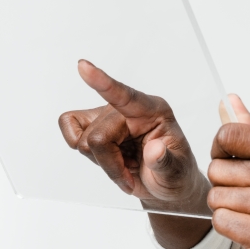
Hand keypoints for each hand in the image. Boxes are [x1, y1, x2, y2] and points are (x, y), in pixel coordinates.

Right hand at [57, 60, 208, 213]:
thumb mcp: (178, 173)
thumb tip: (155, 149)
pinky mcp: (92, 125)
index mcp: (154, 111)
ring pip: (83, 142)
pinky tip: (109, 160)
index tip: (83, 66)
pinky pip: (71, 133)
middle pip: (98, 137)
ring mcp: (108, 115)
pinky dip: (87, 156)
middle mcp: (129, 108)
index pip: (126, 96)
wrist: (165, 182)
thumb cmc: (174, 172)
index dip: (104, 83)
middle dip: (111, 165)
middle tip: (132, 176)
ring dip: (104, 164)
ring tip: (126, 166)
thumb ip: (166, 163)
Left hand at [207, 119, 249, 248]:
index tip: (232, 160)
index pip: (229, 134)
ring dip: (225, 206)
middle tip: (247, 192)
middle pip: (216, 169)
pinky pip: (220, 221)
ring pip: (215, 197)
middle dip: (223, 182)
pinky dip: (228, 225)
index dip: (220, 149)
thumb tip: (228, 99)